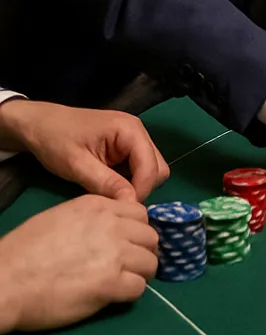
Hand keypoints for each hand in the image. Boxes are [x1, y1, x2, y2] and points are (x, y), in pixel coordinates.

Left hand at [0, 101, 168, 200]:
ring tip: (111, 195)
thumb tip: (131, 204)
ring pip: (150, 168)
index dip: (140, 191)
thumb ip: (106, 183)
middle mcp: (138, 132)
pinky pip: (137, 167)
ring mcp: (133, 138)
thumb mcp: (77, 165)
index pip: (151, 167)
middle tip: (115, 203)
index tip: (120, 210)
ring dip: (135, 185)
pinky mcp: (125, 146)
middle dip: (141, 188)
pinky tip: (109, 186)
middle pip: (157, 167)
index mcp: (130, 131)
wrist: (39, 125)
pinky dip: (128, 180)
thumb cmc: (56, 141)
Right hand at [0, 195, 157, 332]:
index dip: (137, 229)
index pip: (141, 213)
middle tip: (128, 264)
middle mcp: (113, 226)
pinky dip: (130, 292)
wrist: (6, 280)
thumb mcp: (64, 216)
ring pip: (150, 263)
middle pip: (151, 237)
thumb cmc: (26, 249)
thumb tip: (116, 223)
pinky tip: (114, 294)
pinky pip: (139, 288)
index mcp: (100, 207)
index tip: (127, 242)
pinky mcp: (110, 285)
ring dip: (140, 273)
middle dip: (143, 251)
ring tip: (122, 280)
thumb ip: (95, 216)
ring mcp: (115, 255)